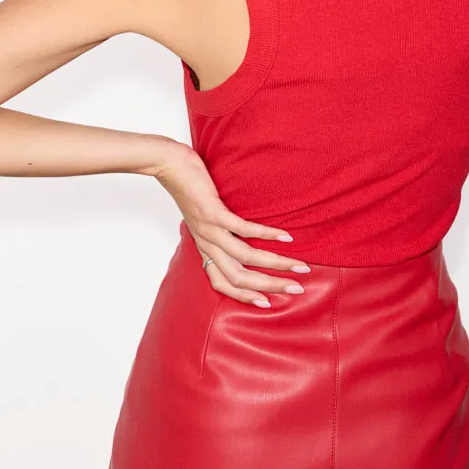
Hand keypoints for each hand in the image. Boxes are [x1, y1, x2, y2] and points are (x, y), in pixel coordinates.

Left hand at [153, 142, 310, 305]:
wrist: (169, 166)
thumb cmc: (189, 188)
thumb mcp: (202, 217)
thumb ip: (218, 231)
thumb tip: (238, 236)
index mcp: (204, 249)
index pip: (222, 284)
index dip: (244, 296)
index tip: (268, 302)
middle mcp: (207, 244)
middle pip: (239, 277)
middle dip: (270, 286)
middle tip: (297, 289)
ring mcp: (210, 230)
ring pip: (245, 258)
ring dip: (276, 263)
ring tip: (299, 265)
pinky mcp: (213, 213)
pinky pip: (243, 230)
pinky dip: (267, 234)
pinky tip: (285, 237)